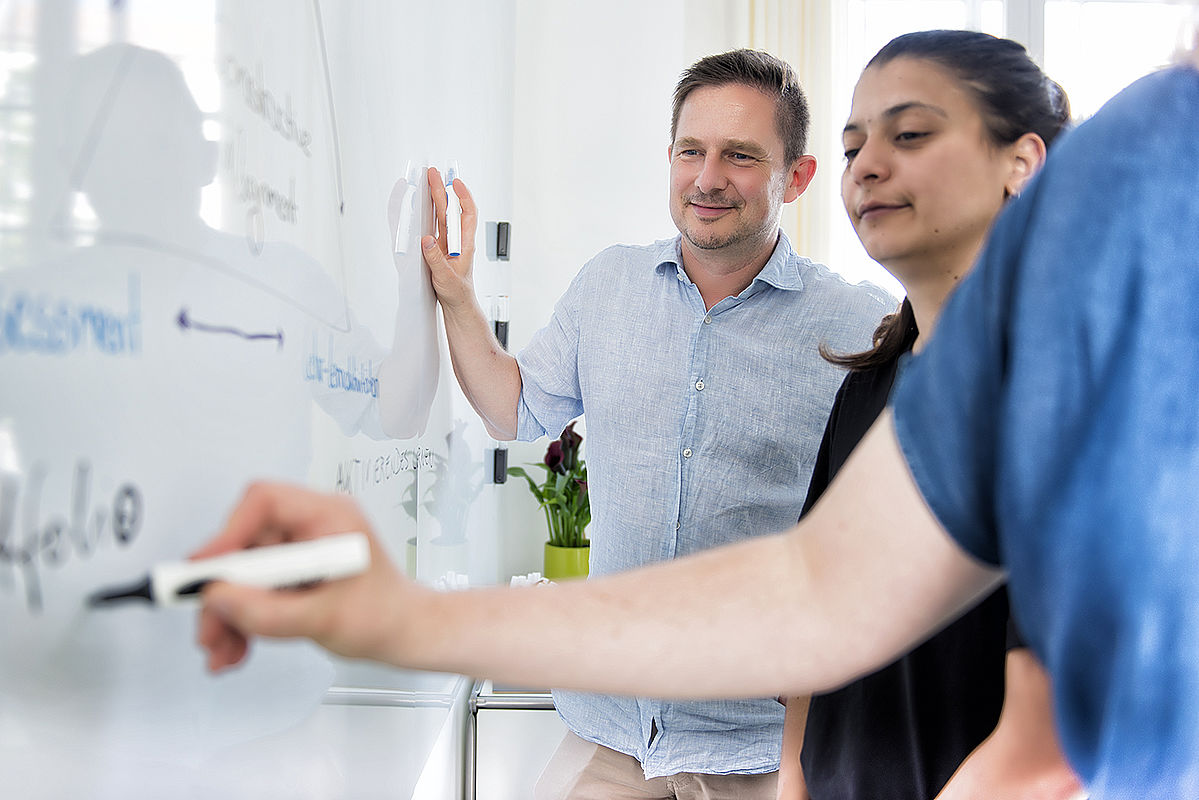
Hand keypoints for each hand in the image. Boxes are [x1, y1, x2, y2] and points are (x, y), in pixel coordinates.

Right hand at [195, 482, 417, 672]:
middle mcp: (310, 526)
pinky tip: (236, 648)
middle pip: (244, 543)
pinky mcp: (290, 573)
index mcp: (330, 516)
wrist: (404, 634)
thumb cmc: (386, 616)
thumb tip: (219, 597)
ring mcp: (299, 550)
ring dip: (226, 612)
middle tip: (208, 627)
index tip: (205, 568)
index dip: (228, 532)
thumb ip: (270, 612)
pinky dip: (239, 619)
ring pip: (241, 572)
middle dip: (222, 590)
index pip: (265, 502)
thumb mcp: (327, 620)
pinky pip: (251, 588)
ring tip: (222, 649)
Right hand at [422, 165, 478, 311]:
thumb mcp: (446, 277)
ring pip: (442, 215)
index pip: (467, 214)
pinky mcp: (438, 248)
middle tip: (434, 174)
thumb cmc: (457, 292)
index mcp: (465, 244)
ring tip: (429, 182)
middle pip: (451, 210)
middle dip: (443, 190)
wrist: (456, 304)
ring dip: (436, 198)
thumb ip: (435, 259)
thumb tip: (426, 240)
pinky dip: (428, 213)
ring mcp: (447, 243)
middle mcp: (457, 240)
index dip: (463, 196)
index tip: (455, 182)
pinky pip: (434, 226)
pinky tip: (423, 205)